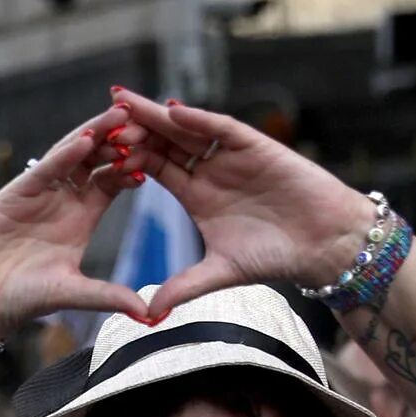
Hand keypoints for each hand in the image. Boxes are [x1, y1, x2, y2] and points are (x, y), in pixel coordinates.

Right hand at [0, 106, 153, 341]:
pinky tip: (85, 140)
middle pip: (100, 159)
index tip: (166, 151)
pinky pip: (45, 167)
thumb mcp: (73, 293)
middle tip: (151, 120)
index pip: (117, 180)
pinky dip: (64, 153)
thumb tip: (148, 313)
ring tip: (122, 114)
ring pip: (74, 153)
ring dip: (98, 133)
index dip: (139, 164)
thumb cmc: (20, 299)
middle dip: (124, 139)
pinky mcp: (16, 193)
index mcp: (83, 216)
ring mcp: (41, 192)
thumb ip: (109, 296)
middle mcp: (65, 199)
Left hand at [107, 90, 384, 312]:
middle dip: (134, 126)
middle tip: (100, 112)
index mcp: (195, 192)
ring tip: (125, 102)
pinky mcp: (258, 148)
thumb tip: (147, 314)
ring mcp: (232, 156)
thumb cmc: (275, 256)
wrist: (322, 245)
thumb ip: (181, 287)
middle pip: (164, 141)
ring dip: (157, 116)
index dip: (124, 157)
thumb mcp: (218, 272)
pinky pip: (223, 130)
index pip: (152, 167)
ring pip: (188, 129)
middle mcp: (210, 169)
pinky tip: (173, 111)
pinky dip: (199, 120)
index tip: (92, 152)